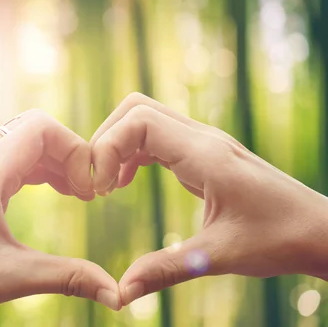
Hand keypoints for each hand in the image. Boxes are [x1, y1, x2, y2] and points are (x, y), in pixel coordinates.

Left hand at [0, 110, 119, 326]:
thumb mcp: (11, 277)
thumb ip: (69, 277)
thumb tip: (118, 295)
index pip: (41, 127)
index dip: (75, 148)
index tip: (92, 188)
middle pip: (33, 131)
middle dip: (69, 154)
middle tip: (90, 193)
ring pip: (21, 146)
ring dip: (54, 163)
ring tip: (78, 195)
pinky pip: (8, 162)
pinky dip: (36, 172)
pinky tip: (52, 193)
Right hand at [90, 93, 327, 305]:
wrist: (318, 230)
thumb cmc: (277, 239)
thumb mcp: (217, 256)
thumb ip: (164, 270)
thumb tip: (121, 292)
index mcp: (204, 155)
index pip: (139, 121)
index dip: (108, 147)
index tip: (102, 189)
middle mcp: (202, 139)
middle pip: (136, 109)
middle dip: (106, 140)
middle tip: (97, 183)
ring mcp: (203, 143)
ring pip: (144, 119)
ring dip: (118, 145)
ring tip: (107, 186)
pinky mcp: (203, 154)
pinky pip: (156, 137)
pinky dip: (132, 153)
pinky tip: (126, 183)